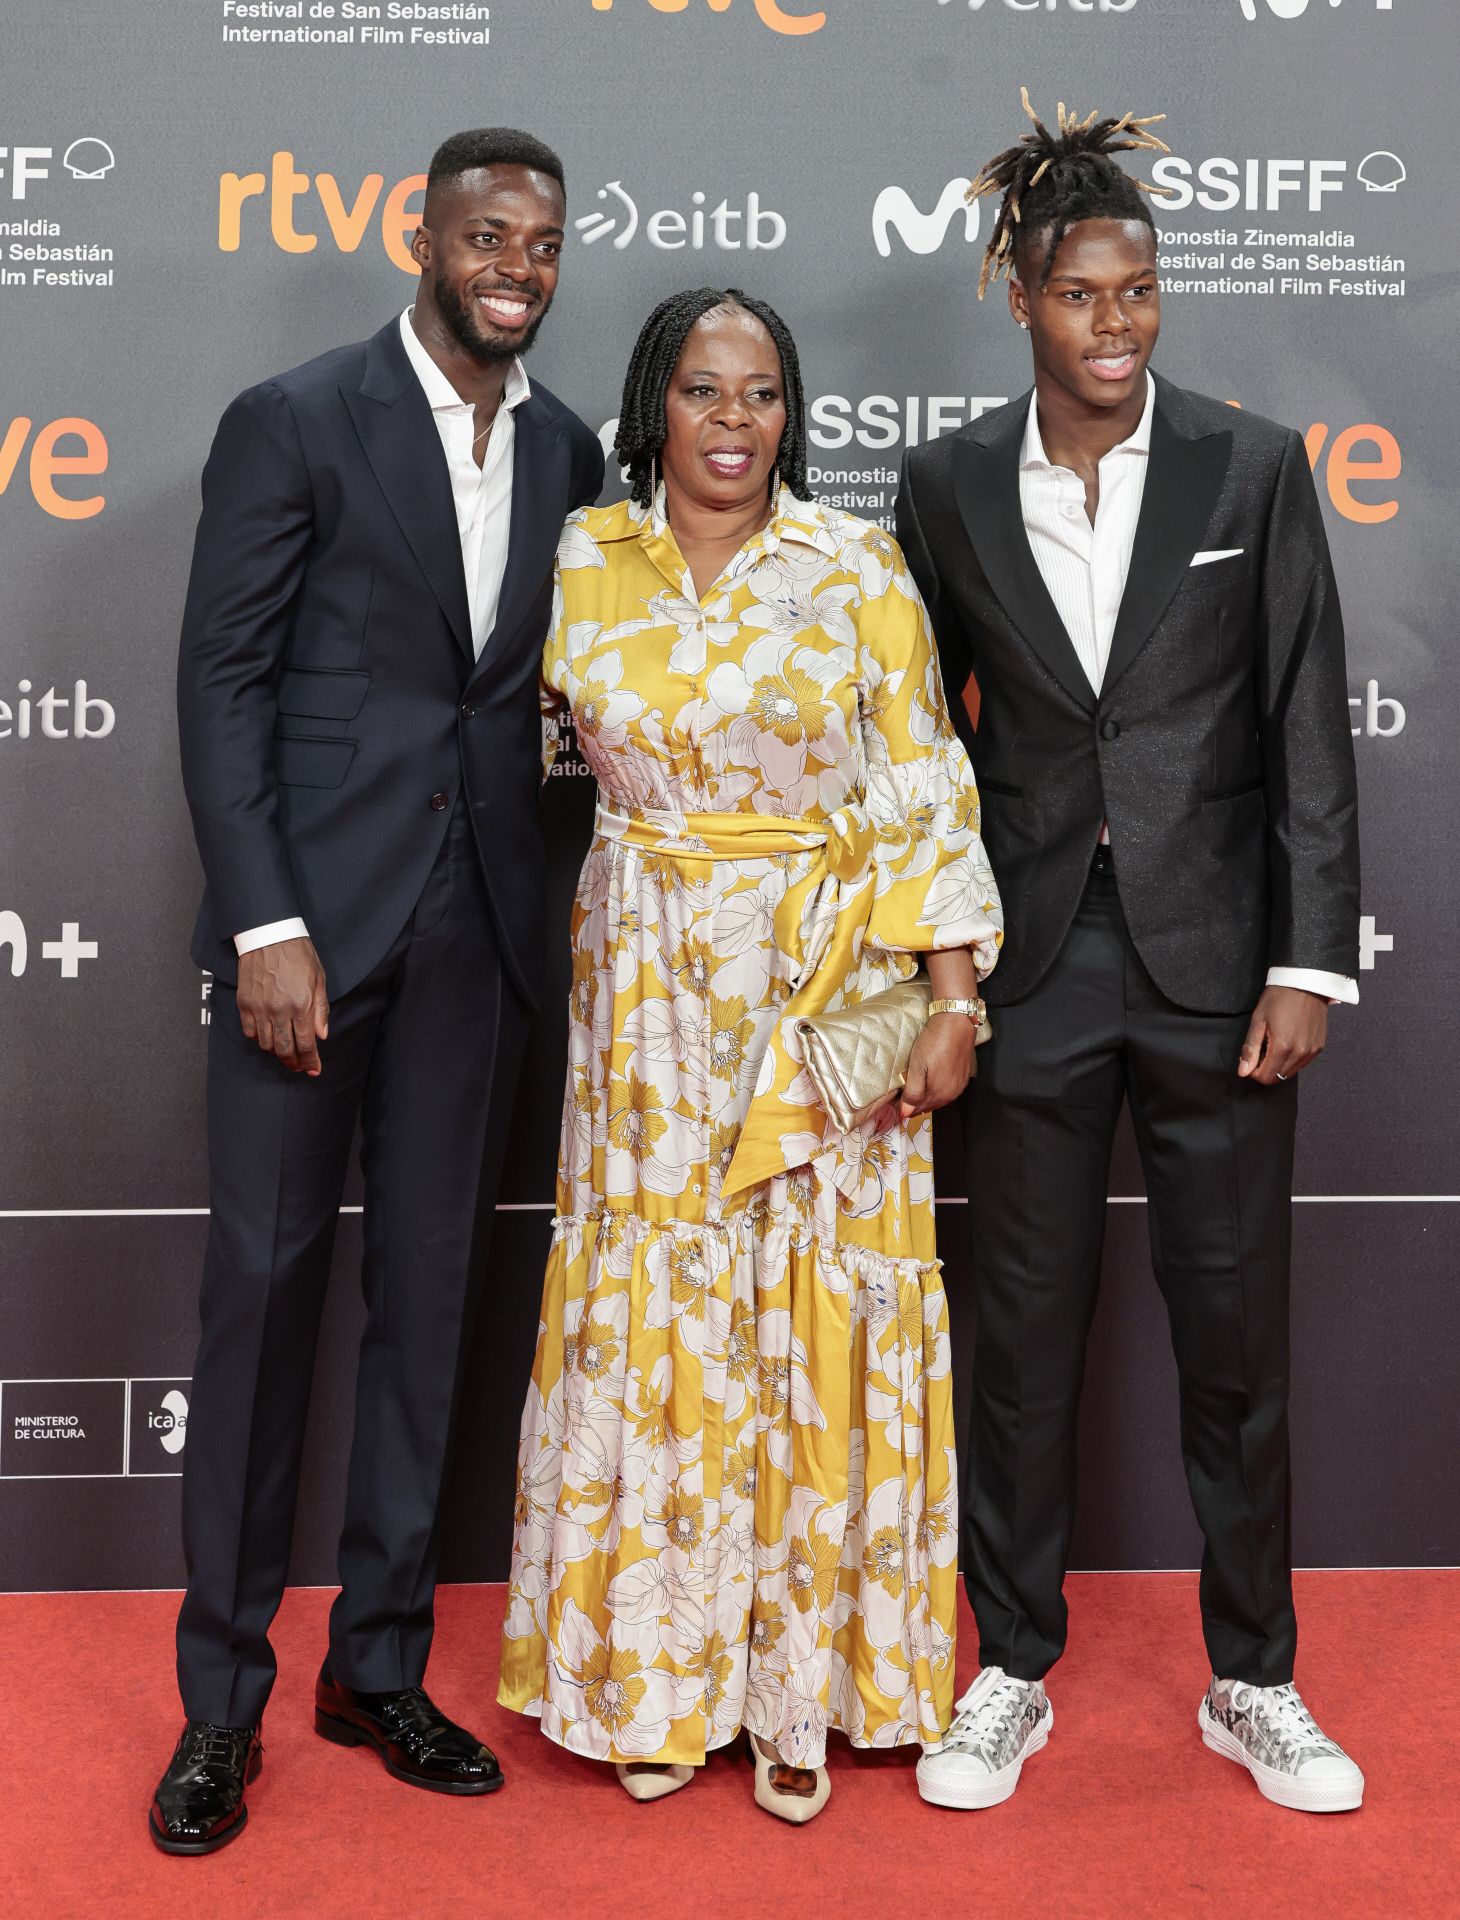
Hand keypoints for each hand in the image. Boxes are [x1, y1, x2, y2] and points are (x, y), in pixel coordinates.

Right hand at [236, 936, 329, 1075]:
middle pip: (285, 1050)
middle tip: (299, 1066)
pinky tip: (267, 1035)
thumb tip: (322, 1035)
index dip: (311, 1061)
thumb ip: (320, 1010)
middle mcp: (279, 1011)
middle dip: (294, 1062)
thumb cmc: (298, 954)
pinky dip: (258, 1038)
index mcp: (301, 1005)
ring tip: (284, 1050)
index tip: (314, 1069)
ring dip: (277, 1052)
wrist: (270, 935)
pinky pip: (250, 1031)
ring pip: (266, 1044)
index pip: (306, 1044)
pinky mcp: (245, 1003)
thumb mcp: (319, 980)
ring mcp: (259, 1008)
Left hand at [896, 1011, 976, 1121]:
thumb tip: (906, 1114)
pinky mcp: (964, 1075)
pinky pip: (947, 1090)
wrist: (955, 1021)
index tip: (892, 1102)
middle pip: (928, 1106)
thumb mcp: (917, 1067)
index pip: (917, 1110)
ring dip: (925, 1097)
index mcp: (939, 1094)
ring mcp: (959, 1085)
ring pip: (938, 1098)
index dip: (903, 1107)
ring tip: (912, 1088)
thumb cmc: (934, 1043)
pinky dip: (936, 1089)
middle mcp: (951, 1094)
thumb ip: (912, 1092)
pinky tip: (930, 1081)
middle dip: (914, 1103)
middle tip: (899, 1095)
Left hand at [1237, 984, 1326, 1085]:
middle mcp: (1300, 1053)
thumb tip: (1243, 1071)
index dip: (1254, 1072)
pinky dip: (1293, 1059)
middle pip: (1278, 1077)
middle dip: (1266, 1069)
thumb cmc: (1279, 998)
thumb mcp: (1258, 1021)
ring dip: (1279, 1065)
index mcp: (1282, 1047)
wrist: (1304, 982)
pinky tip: (1288, 1042)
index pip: (1266, 1077)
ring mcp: (1312, 1050)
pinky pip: (1303, 1062)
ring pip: (1291, 1072)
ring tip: (1274, 1045)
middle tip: (1261, 1050)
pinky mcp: (1319, 1046)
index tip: (1250, 1060)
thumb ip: (1250, 1049)